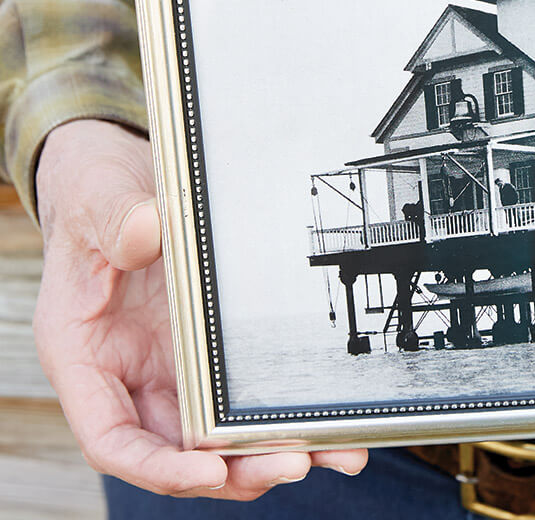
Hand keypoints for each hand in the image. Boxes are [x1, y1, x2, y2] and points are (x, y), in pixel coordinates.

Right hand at [33, 119, 367, 498]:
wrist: (122, 176)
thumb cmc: (95, 195)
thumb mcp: (96, 198)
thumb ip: (117, 221)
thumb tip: (146, 230)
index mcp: (85, 358)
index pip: (113, 441)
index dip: (160, 468)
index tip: (212, 472)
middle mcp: (129, 376)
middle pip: (179, 451)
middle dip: (236, 468)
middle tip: (294, 461)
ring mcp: (173, 368)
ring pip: (219, 436)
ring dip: (272, 451)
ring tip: (336, 454)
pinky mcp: (211, 354)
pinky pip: (245, 398)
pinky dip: (283, 416)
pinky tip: (330, 424)